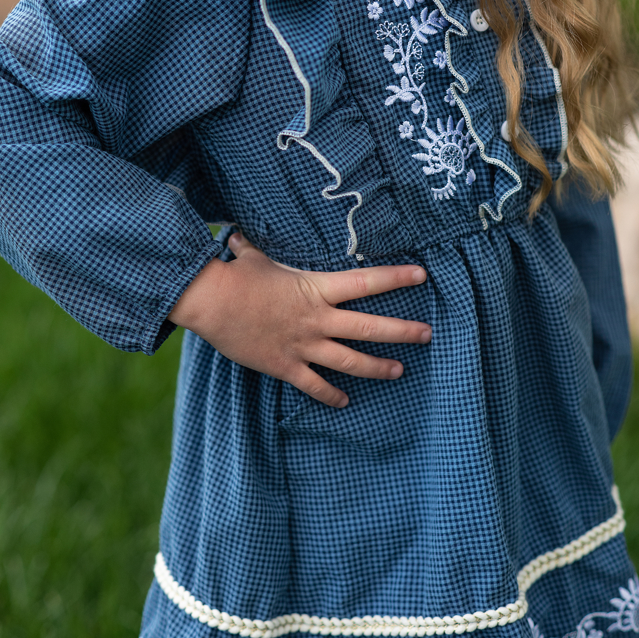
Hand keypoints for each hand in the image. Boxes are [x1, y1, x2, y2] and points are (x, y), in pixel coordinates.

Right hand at [169, 233, 430, 407]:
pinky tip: (345, 401)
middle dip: (403, 332)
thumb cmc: (234, 275)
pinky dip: (331, 395)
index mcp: (316, 288)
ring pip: (350, 362)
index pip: (366, 282)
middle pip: (369, 328)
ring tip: (399, 371)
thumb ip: (255, 248)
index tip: (422, 275)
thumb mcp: (254, 256)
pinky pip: (315, 386)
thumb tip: (239, 235)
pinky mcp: (285, 366)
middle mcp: (317, 319)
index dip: (396, 278)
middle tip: (427, 334)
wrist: (210, 302)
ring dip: (378, 368)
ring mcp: (303, 345)